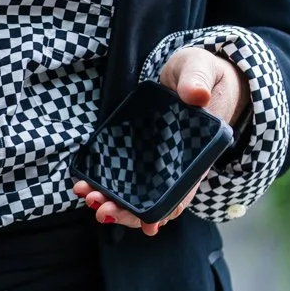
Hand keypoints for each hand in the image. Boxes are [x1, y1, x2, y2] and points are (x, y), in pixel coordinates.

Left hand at [74, 47, 246, 235]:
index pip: (184, 190)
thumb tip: (197, 95)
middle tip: (100, 208)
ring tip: (88, 198)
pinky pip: (127, 176)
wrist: (194, 71)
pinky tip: (89, 187)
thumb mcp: (199, 68)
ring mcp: (160, 160)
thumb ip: (197, 79)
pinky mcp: (144, 152)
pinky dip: (110, 185)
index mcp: (199, 151)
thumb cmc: (200, 73)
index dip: (165, 209)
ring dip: (116, 202)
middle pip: (156, 199)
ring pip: (140, 192)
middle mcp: (179, 162)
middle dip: (128, 210)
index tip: (146, 222)